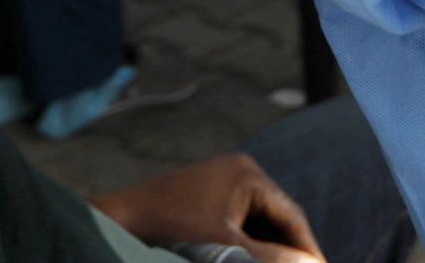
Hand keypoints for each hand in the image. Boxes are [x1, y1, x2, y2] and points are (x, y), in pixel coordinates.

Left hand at [89, 152, 321, 261]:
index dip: (308, 251)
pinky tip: (252, 262)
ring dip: (269, 252)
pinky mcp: (207, 200)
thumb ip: (271, 260)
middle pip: (279, 220)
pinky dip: (249, 248)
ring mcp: (222, 184)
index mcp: (248, 173)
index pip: (292, 216)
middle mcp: (239, 171)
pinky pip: (240, 226)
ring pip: (260, 226)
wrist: (116, 225)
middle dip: (289, 252)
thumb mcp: (226, 249)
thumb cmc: (170, 231)